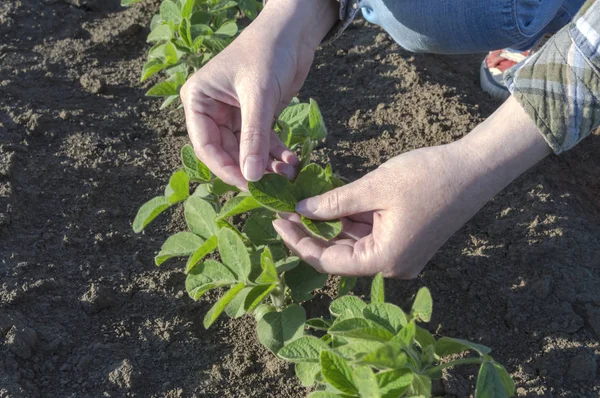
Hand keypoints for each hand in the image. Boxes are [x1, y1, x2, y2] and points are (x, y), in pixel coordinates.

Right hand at [180, 0, 336, 187]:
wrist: (292, 31)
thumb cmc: (267, 52)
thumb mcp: (259, 96)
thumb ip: (254, 137)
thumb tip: (250, 178)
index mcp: (198, 100)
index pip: (206, 146)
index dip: (226, 169)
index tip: (249, 186)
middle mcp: (212, 110)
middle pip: (226, 153)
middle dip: (251, 169)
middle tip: (274, 185)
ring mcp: (233, 115)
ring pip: (246, 151)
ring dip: (267, 164)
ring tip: (289, 172)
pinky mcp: (254, 116)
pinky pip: (261, 143)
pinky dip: (276, 154)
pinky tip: (292, 161)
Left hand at [273, 97, 551, 276]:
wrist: (476, 169)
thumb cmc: (427, 176)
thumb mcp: (373, 187)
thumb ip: (333, 202)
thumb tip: (300, 210)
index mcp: (384, 259)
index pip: (328, 261)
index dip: (299, 242)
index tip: (277, 221)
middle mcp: (392, 265)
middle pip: (339, 255)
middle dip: (312, 233)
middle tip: (285, 210)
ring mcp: (401, 255)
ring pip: (354, 244)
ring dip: (331, 225)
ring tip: (303, 204)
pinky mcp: (407, 242)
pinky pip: (370, 236)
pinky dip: (351, 221)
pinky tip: (333, 203)